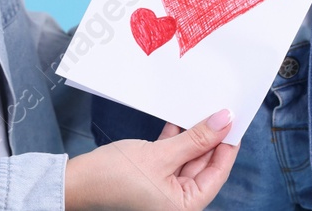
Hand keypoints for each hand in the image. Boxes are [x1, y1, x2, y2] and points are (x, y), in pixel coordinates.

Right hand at [64, 109, 236, 210]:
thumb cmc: (115, 176)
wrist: (78, 181)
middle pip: (202, 165)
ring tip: (200, 110)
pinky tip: (178, 120)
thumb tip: (224, 122)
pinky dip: (175, 140)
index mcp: (185, 207)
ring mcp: (164, 190)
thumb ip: (195, 139)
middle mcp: (177, 202)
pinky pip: (171, 157)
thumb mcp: (161, 155)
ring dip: (192, 136)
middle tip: (219, 110)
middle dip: (209, 138)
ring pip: (186, 158)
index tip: (233, 120)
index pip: (216, 173)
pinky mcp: (152, 177)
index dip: (227, 145)